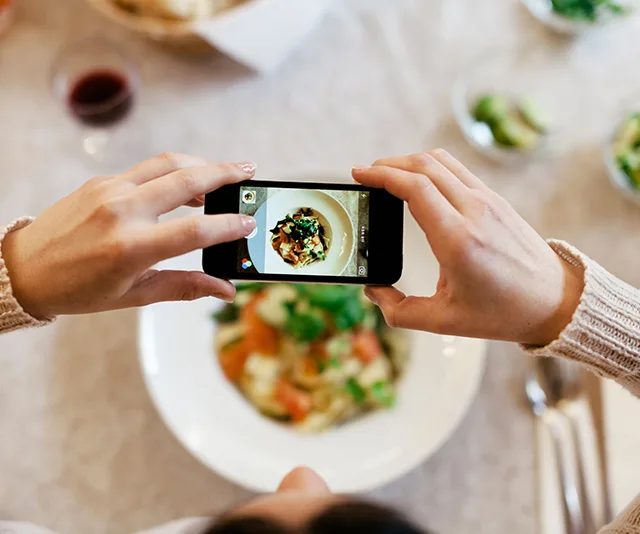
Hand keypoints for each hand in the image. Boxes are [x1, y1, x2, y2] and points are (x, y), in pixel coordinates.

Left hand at [2, 153, 256, 317]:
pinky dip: (173, 170)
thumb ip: (185, 287)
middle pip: (187, 180)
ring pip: (168, 163)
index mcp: (131, 248)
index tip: (250, 223)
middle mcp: (122, 212)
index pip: (195, 230)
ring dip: (202, 164)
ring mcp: (110, 191)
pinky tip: (186, 183)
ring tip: (224, 173)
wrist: (24, 268)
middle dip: (225, 173)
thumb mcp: (134, 295)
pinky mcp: (101, 181)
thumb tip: (225, 290)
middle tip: (250, 171)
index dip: (229, 226)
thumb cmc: (78, 289)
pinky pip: (146, 168)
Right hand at [353, 150, 583, 345]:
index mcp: (458, 240)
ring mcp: (488, 201)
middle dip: (388, 165)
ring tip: (388, 175)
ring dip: (409, 161)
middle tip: (365, 175)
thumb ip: (399, 311)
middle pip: (423, 165)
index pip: (414, 187)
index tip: (358, 175)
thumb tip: (373, 292)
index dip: (381, 175)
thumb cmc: (502, 313)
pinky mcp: (496, 199)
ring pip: (441, 160)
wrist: (555, 300)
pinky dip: (430, 167)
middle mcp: (474, 211)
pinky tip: (418, 182)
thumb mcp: (444, 321)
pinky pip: (457, 169)